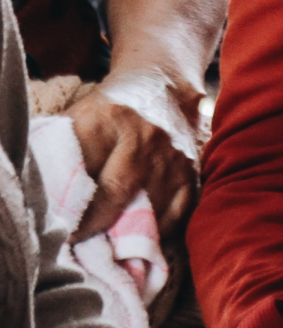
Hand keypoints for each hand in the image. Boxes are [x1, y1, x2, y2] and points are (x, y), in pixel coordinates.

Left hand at [65, 69, 202, 240]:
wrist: (161, 87)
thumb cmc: (109, 110)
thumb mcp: (77, 117)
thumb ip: (60, 150)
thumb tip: (45, 196)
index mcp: (109, 120)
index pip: (83, 177)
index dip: (66, 208)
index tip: (57, 228)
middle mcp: (146, 136)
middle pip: (114, 196)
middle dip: (92, 225)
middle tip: (78, 239)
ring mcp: (172, 155)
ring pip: (146, 209)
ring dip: (125, 231)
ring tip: (106, 240)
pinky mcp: (191, 171)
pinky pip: (175, 214)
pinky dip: (156, 230)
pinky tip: (138, 232)